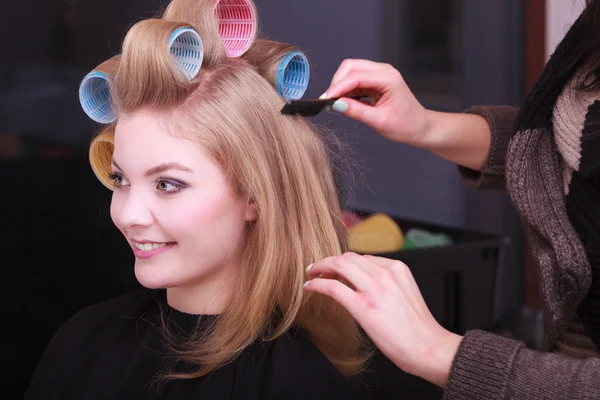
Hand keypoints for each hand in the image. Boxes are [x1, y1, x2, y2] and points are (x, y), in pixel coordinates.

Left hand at [304, 252, 462, 387]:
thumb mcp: (406, 293)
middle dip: (330, 261)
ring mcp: (374, 289)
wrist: (428, 347)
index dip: (345, 262)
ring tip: (312, 275)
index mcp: (397, 268)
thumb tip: (365, 283)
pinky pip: (333, 287)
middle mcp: (385, 274)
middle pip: (348, 257)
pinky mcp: (363, 306)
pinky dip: (318, 285)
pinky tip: (310, 288)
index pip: (364, 257)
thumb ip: (388, 283)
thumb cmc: (418, 328)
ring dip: (321, 268)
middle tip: (317, 268)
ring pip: (339, 265)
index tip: (336, 268)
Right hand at [321, 59, 433, 146]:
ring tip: (335, 104)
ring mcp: (380, 74)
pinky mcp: (375, 80)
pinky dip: (346, 89)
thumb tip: (336, 104)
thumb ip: (357, 112)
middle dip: (337, 83)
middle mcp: (384, 71)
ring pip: (351, 71)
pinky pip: (355, 79)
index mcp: (389, 79)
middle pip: (351, 67)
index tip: (325, 99)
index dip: (338, 87)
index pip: (356, 77)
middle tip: (329, 102)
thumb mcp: (379, 122)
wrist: (419, 127)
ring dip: (341, 86)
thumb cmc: (406, 125)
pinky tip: (344, 102)